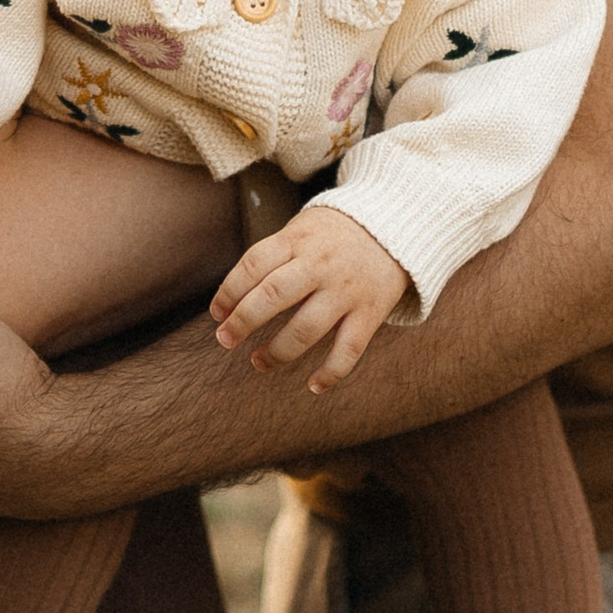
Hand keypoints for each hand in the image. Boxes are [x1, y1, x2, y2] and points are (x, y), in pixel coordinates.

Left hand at [210, 206, 409, 388]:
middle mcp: (320, 264)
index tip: (218, 313)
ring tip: (259, 362)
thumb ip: (272, 258)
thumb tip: (233, 301)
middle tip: (225, 340)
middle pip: (274, 294)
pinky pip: (349, 349)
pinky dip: (331, 372)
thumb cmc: (332, 234)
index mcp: (298, 240)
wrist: (394, 227)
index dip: (229, 291)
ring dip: (277, 352)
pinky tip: (313, 385)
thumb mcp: (300, 230)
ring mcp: (346, 290)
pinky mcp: (370, 313)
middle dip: (244, 321)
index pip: (254, 264)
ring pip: (306, 328)